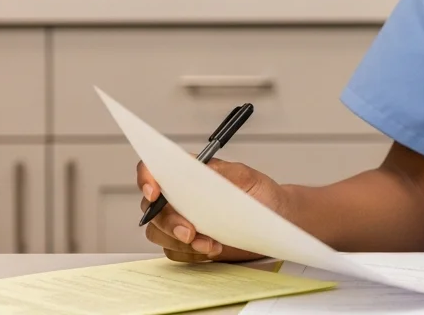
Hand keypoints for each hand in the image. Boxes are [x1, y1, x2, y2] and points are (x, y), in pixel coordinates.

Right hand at [136, 158, 284, 262]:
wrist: (276, 222)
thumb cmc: (261, 195)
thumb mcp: (248, 178)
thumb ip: (223, 172)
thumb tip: (200, 169)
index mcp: (190, 173)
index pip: (155, 169)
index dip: (147, 178)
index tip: (154, 191)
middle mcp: (180, 197)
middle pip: (153, 208)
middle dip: (169, 222)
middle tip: (190, 232)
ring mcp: (182, 221)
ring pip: (159, 233)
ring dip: (181, 241)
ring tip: (209, 244)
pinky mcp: (188, 245)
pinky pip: (175, 251)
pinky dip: (191, 253)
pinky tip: (213, 249)